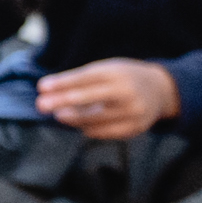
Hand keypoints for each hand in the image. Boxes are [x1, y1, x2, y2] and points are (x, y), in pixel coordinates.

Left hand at [34, 57, 179, 139]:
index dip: (63, 83)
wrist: (161, 90)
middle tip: (41, 106)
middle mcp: (127, 93)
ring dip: (72, 118)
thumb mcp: (106, 70)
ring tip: (59, 115)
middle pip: (88, 99)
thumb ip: (80, 80)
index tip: (41, 87)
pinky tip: (80, 124)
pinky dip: (89, 128)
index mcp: (118, 73)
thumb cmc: (123, 78)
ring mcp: (133, 112)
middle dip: (61, 102)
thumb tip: (47, 91)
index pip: (85, 78)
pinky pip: (105, 132)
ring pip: (94, 119)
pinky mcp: (135, 129)